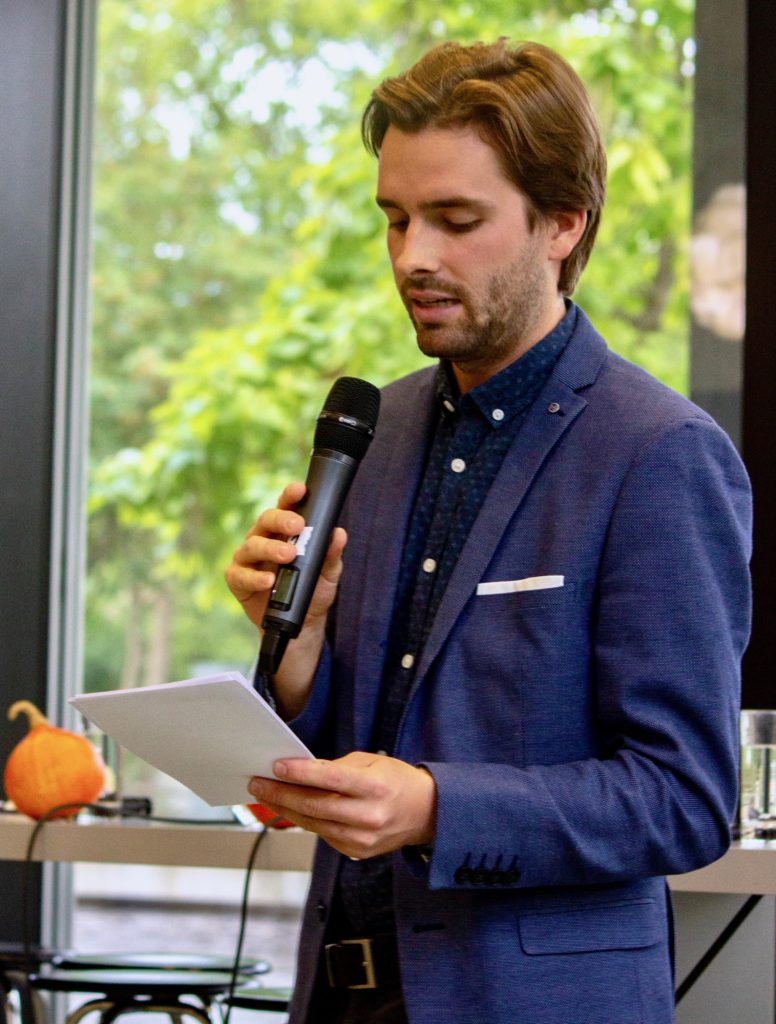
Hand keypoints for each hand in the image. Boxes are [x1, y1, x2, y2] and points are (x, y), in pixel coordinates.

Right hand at [224, 482, 345, 632]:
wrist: (301, 623)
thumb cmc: (313, 590)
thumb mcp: (328, 572)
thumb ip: (331, 554)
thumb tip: (338, 534)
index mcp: (284, 531)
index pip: (285, 507)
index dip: (290, 496)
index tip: (300, 489)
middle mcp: (263, 539)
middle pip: (265, 521)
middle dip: (281, 520)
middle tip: (298, 526)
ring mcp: (248, 558)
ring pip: (252, 545)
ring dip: (270, 548)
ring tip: (288, 555)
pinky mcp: (238, 579)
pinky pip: (240, 574)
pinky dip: (254, 577)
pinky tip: (269, 580)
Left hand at [247, 752, 436, 859]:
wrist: (425, 813)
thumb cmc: (396, 780)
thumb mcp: (372, 762)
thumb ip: (337, 768)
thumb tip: (300, 772)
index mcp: (375, 787)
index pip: (331, 779)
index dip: (301, 773)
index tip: (276, 766)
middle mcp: (369, 816)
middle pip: (315, 806)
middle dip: (282, 794)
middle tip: (257, 783)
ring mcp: (363, 838)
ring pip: (314, 824)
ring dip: (286, 810)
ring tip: (265, 796)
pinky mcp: (357, 852)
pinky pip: (323, 834)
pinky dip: (306, 821)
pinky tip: (290, 809)